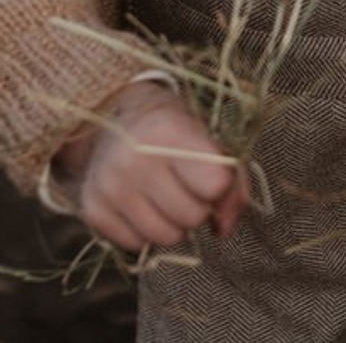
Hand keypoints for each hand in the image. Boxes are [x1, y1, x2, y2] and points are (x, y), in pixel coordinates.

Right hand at [55, 80, 249, 252]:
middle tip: (187, 186)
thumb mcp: (208, 138)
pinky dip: (146, 230)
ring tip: (166, 195)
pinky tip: (142, 203)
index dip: (221, 187)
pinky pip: (137, 244)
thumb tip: (224, 230)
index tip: (213, 176)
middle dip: (198, 207)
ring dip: (174, 223)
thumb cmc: (173, 133)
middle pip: (193, 216)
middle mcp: (134, 157)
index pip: (215, 183)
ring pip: (166, 237)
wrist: (113, 121)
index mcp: (169, 129)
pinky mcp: (92, 210)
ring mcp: (109, 186)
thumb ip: (232, 181)